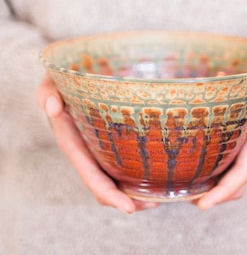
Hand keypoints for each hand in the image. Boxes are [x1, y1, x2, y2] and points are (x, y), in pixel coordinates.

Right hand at [36, 74, 159, 212]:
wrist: (74, 76)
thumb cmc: (64, 81)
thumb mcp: (53, 82)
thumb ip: (47, 92)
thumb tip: (52, 107)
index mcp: (73, 143)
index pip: (90, 176)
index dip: (109, 194)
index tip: (130, 208)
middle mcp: (86, 152)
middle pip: (105, 187)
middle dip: (127, 201)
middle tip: (155, 204)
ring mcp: (98, 150)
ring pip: (115, 180)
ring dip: (135, 193)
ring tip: (160, 196)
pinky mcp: (109, 144)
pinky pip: (122, 165)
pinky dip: (136, 176)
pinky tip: (156, 175)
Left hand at [195, 44, 246, 209]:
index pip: (244, 170)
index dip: (224, 190)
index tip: (204, 204)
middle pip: (235, 180)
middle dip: (213, 195)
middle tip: (184, 199)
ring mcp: (244, 140)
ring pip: (229, 172)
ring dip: (209, 184)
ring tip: (182, 188)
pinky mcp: (236, 133)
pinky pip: (223, 155)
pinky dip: (208, 165)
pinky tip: (187, 162)